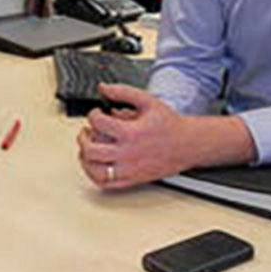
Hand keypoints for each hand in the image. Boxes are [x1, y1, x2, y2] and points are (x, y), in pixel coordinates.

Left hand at [76, 83, 191, 188]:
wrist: (187, 144)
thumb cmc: (168, 124)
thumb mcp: (147, 101)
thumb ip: (123, 92)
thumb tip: (104, 88)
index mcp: (131, 133)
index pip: (98, 124)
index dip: (93, 115)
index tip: (97, 113)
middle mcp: (128, 154)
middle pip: (91, 150)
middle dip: (83, 138)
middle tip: (86, 131)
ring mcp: (129, 169)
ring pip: (94, 170)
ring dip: (85, 158)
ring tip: (87, 148)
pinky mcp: (132, 179)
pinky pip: (105, 183)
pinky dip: (94, 174)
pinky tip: (95, 163)